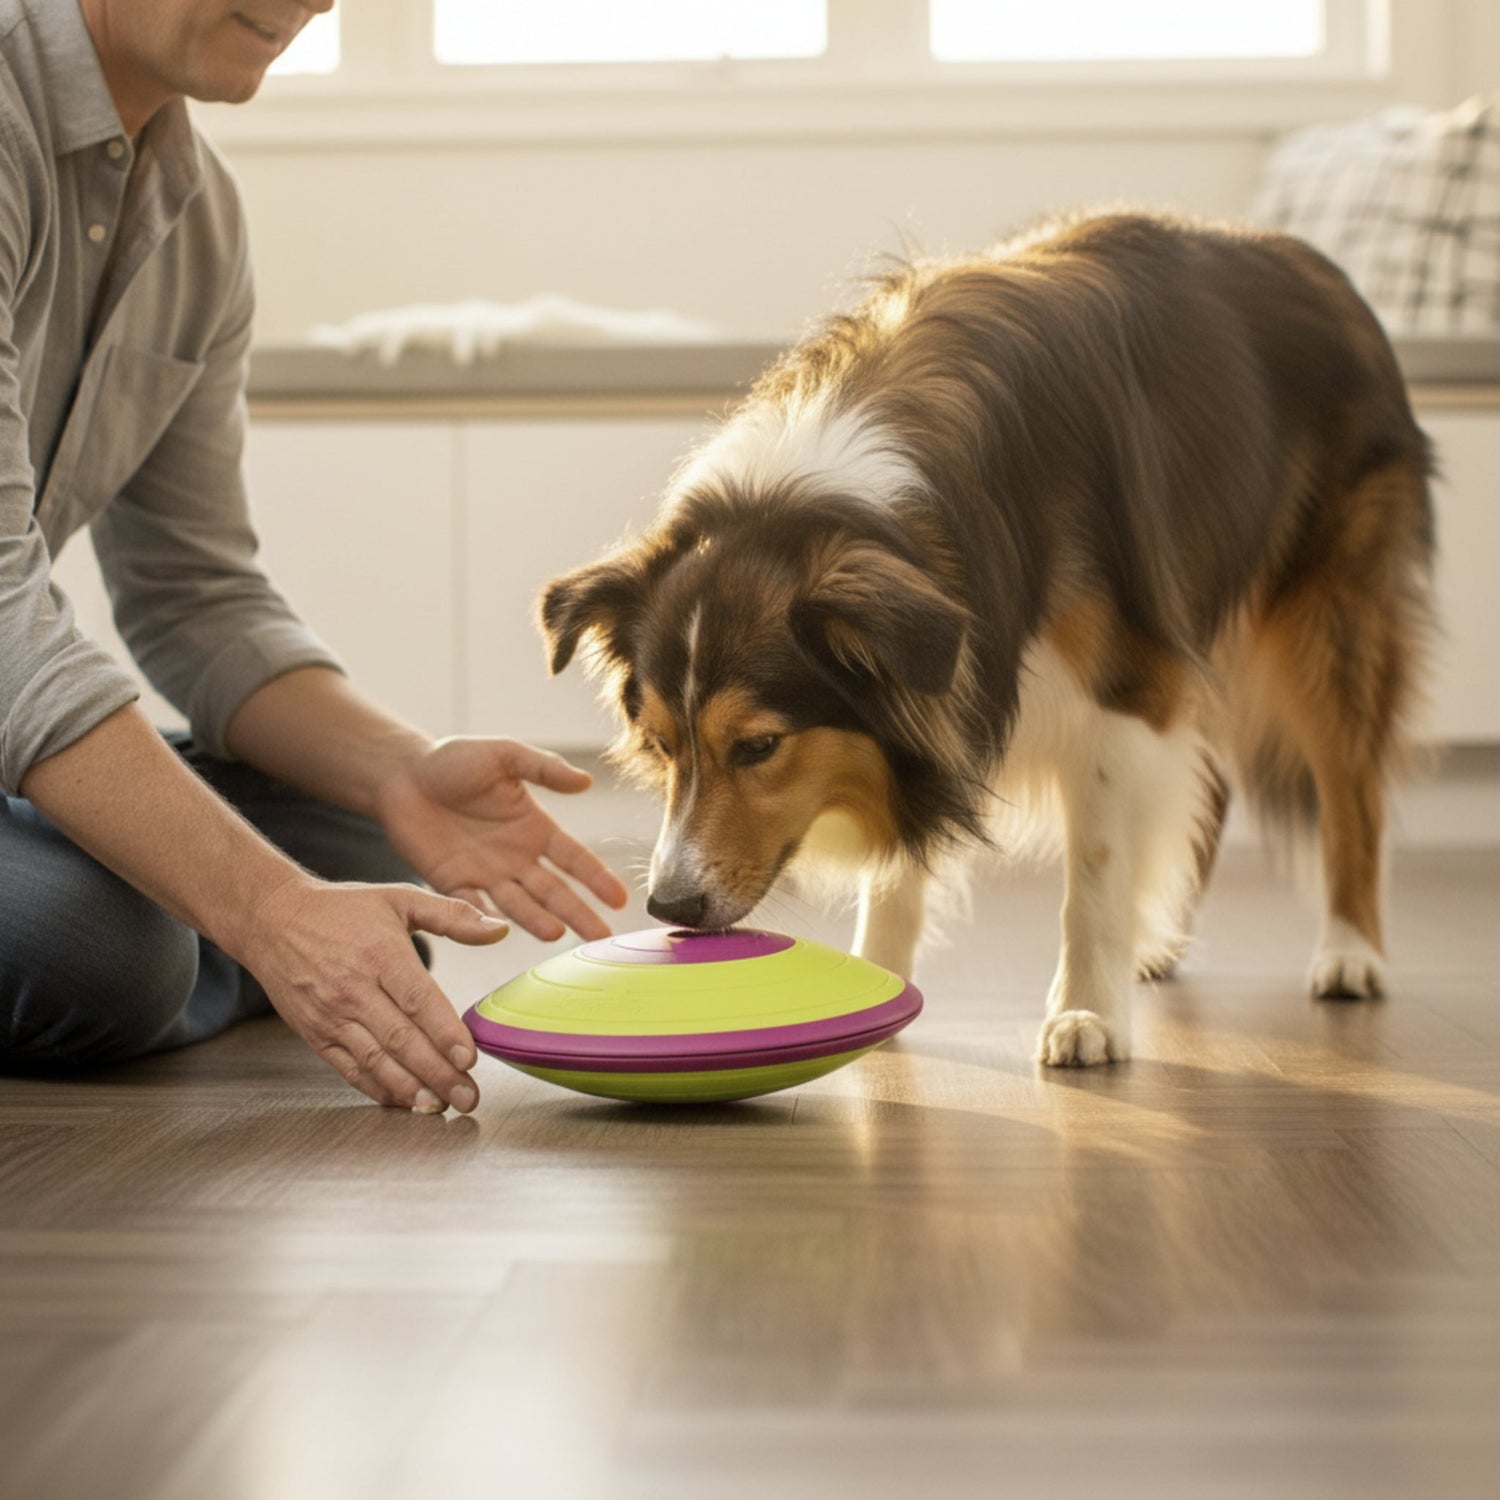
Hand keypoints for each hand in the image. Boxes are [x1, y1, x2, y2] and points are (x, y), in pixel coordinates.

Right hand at [244, 875, 508, 1110]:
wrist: (271, 920)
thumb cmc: (340, 909)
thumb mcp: (399, 898)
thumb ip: (452, 916)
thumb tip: (499, 928)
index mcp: (381, 954)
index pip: (418, 1001)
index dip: (445, 1033)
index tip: (470, 1060)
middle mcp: (354, 989)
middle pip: (402, 1039)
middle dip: (438, 1074)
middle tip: (469, 1097)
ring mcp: (332, 1016)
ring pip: (376, 1061)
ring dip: (410, 1089)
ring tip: (441, 1107)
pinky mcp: (315, 1034)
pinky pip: (349, 1069)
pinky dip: (378, 1089)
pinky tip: (404, 1102)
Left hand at [374, 737, 628, 941]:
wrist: (401, 774)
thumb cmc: (453, 759)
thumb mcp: (503, 755)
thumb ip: (543, 768)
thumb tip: (587, 782)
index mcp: (534, 828)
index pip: (574, 858)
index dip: (597, 878)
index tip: (619, 900)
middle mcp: (516, 857)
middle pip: (554, 890)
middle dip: (578, 912)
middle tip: (601, 936)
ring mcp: (486, 874)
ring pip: (518, 903)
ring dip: (536, 919)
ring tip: (555, 934)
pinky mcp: (452, 884)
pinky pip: (471, 905)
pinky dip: (484, 919)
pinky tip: (500, 931)